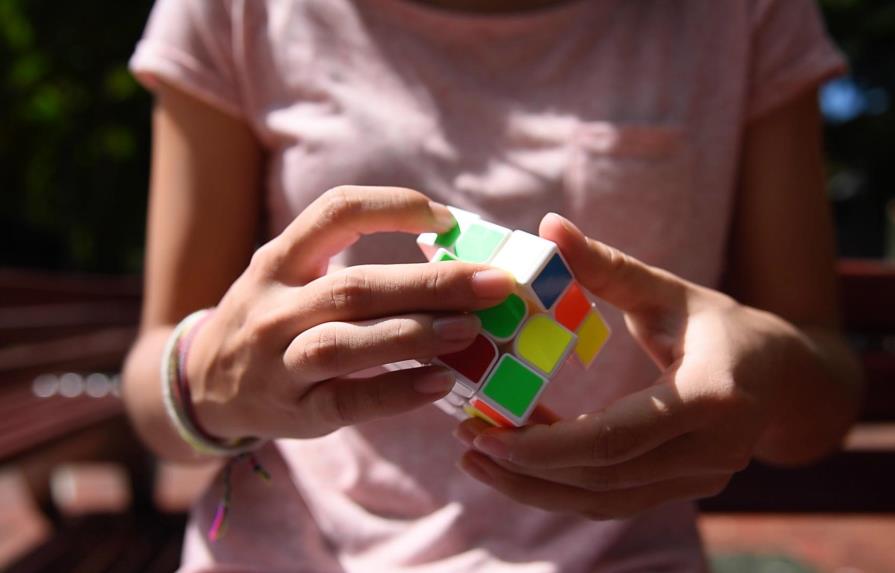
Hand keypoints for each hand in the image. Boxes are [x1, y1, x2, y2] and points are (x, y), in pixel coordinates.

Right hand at [187, 186, 514, 439]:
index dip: (394, 207)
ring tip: (471, 330)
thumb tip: (450, 257)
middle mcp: (274, 306)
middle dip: (430, 283)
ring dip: (413, 334)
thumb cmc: (270, 318)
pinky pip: (348, 400)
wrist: (204, 384)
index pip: (335, 213)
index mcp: (279, 260)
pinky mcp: (294, 410)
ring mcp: (278, 361)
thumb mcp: (289, 277)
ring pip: (345, 343)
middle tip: (493, 283)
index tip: (446, 220)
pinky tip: (439, 384)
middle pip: (356, 286)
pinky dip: (396, 393)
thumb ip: (347, 264)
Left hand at [454, 213, 801, 518]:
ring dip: (535, 487)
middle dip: (526, 468)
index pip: (616, 438)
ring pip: (602, 501)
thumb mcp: (667, 290)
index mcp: (710, 397)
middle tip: (468, 443)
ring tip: (479, 461)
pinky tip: (521, 462)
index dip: (545, 444)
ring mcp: (701, 479)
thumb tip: (549, 225)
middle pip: (602, 478)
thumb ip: (607, 266)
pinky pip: (613, 500)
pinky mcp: (684, 490)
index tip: (485, 431)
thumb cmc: (721, 324)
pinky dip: (562, 486)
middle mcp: (711, 451)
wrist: (782, 376)